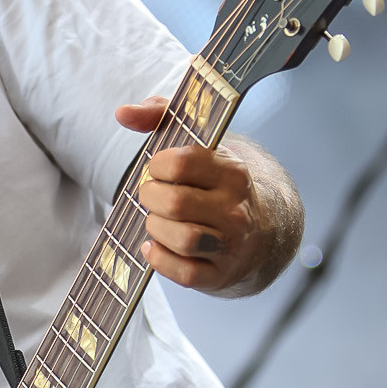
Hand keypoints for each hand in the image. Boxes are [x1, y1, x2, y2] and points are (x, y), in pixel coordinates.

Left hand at [115, 96, 291, 294]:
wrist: (263, 229)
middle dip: (150, 199)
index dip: (156, 166)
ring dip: (156, 229)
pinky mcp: (221, 274)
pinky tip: (154, 247)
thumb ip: (159, 117)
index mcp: (231, 172)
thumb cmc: (215, 182)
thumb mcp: (196, 144)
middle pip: (175, 204)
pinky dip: (160, 260)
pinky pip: (184, 273)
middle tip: (151, 196)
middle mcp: (235, 209)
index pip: (180, 164)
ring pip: (182, 239)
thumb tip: (123, 113)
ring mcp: (231, 244)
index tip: (157, 170)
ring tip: (156, 221)